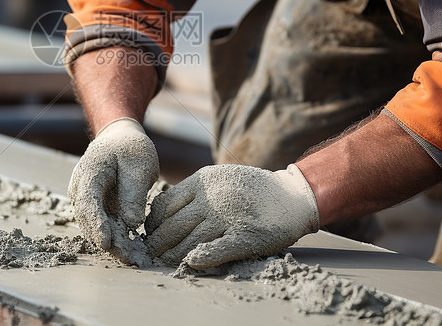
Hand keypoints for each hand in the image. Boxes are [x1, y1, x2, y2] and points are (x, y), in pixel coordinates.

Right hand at [68, 118, 158, 255]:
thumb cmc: (130, 149)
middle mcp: (80, 188)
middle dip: (106, 240)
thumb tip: (132, 223)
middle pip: (88, 219)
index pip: (88, 202)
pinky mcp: (93, 208)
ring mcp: (84, 199)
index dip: (96, 224)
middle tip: (128, 257)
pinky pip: (100, 225)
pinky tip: (129, 250)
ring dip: (110, 243)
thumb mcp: (139, 165)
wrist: (120, 139)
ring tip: (131, 258)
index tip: (107, 242)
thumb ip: (134, 192)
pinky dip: (113, 238)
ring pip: (92, 226)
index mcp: (89, 172)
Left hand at [146, 164, 318, 268]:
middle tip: (150, 253)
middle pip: (173, 226)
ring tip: (164, 262)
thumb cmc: (250, 189)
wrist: (291, 195)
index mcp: (202, 181)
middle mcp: (212, 198)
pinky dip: (202, 258)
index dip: (153, 222)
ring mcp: (228, 218)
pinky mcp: (245, 237)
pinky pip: (217, 250)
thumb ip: (192, 191)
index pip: (165, 204)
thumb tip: (161, 211)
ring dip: (173, 256)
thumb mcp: (217, 177)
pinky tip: (191, 263)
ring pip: (190, 242)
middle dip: (157, 243)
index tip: (150, 232)